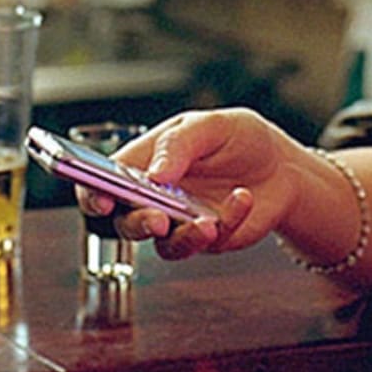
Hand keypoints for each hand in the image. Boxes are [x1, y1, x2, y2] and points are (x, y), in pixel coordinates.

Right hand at [76, 108, 304, 261]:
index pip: (100, 183)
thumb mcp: (209, 126)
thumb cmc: (235, 138)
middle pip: (125, 222)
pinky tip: (243, 197)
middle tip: (157, 219)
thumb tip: (155, 175)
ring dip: (183, 237)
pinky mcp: (207, 240)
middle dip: (137, 224)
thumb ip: (179, 145)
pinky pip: (207, 243)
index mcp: (141, 164)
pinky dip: (226, 222)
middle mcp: (153, 198)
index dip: (92, 195)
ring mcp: (178, 222)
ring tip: (207, 222)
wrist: (279, 165)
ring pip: (163, 245)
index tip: (101, 201)